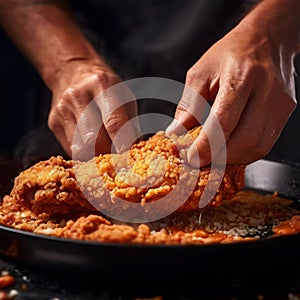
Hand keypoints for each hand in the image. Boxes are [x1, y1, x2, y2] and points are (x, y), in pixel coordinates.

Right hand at [48, 61, 138, 159]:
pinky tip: (91, 145)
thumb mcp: (124, 96)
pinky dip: (84, 153)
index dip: (122, 143)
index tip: (128, 157)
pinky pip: (71, 150)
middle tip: (118, 155)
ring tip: (105, 149)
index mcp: (102, 84)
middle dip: (108, 152)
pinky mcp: (53, 122)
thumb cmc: (107, 89)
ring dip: (95, 155)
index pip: (113, 122)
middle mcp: (78, 95)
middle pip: (93, 139)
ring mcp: (62, 109)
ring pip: (80, 148)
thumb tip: (132, 151)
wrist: (74, 71)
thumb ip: (130, 123)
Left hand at [167, 2, 297, 166]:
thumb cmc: (231, 53)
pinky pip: (265, 143)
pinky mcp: (285, 112)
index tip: (192, 157)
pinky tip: (230, 150)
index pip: (224, 120)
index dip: (207, 145)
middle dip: (220, 157)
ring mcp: (279, 103)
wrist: (267, 39)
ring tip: (214, 158)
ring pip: (258, 146)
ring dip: (233, 158)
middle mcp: (266, 90)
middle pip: (245, 138)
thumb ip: (189, 105)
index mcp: (242, 75)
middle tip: (201, 162)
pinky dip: (245, 153)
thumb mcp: (201, 73)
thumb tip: (176, 132)